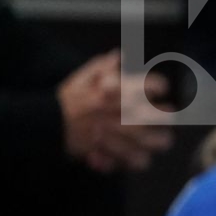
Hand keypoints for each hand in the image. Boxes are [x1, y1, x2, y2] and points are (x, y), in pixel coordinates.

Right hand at [58, 51, 170, 173]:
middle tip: (163, 115)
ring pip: (158, 142)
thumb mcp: (83, 76)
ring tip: (157, 138)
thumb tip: (121, 54)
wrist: (50, 123)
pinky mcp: (117, 153)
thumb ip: (104, 65)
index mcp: (122, 92)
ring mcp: (125, 135)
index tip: (157, 89)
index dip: (158, 86)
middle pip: (165, 116)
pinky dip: (140, 159)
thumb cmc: (70, 99)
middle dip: (166, 115)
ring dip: (158, 139)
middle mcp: (128, 112)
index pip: (156, 85)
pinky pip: (139, 161)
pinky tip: (138, 154)